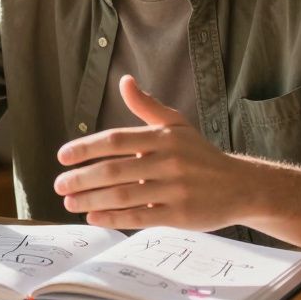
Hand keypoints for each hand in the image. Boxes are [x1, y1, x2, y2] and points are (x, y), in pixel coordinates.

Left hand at [54, 75, 247, 231]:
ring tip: (70, 203)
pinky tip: (94, 217)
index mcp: (163, 137)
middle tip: (59, 185)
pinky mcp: (180, 215)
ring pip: (123, 196)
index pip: (115, 140)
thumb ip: (147, 106)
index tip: (62, 157)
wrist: (241, 186)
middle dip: (81, 179)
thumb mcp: (177, 125)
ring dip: (91, 200)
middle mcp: (168, 161)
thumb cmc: (201, 155)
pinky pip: (139, 217)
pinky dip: (113, 218)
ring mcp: (174, 189)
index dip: (85, 148)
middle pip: (114, 170)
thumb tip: (124, 81)